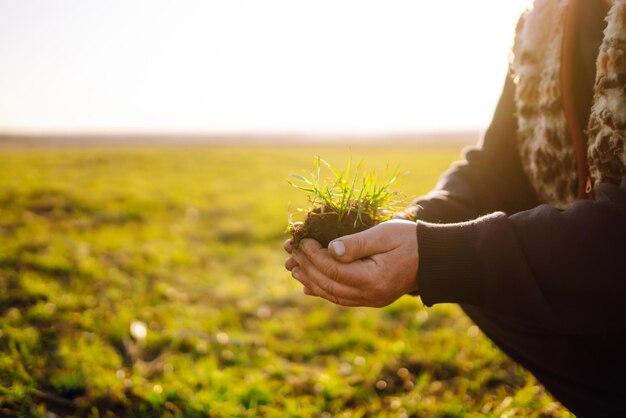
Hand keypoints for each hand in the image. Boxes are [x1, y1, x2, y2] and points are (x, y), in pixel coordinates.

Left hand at [283, 220, 418, 306]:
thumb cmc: (410, 240)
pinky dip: (323, 291)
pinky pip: (341, 299)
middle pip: (329, 284)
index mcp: (374, 278)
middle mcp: (370, 295)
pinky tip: (309, 285)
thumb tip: (330, 249)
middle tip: (292, 251)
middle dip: (307, 266)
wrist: (435, 259)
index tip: (302, 241)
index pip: (334, 269)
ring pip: (332, 295)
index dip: (314, 255)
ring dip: (311, 281)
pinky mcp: (371, 299)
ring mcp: (371, 300)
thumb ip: (357, 243)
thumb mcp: (385, 234)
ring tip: (294, 267)